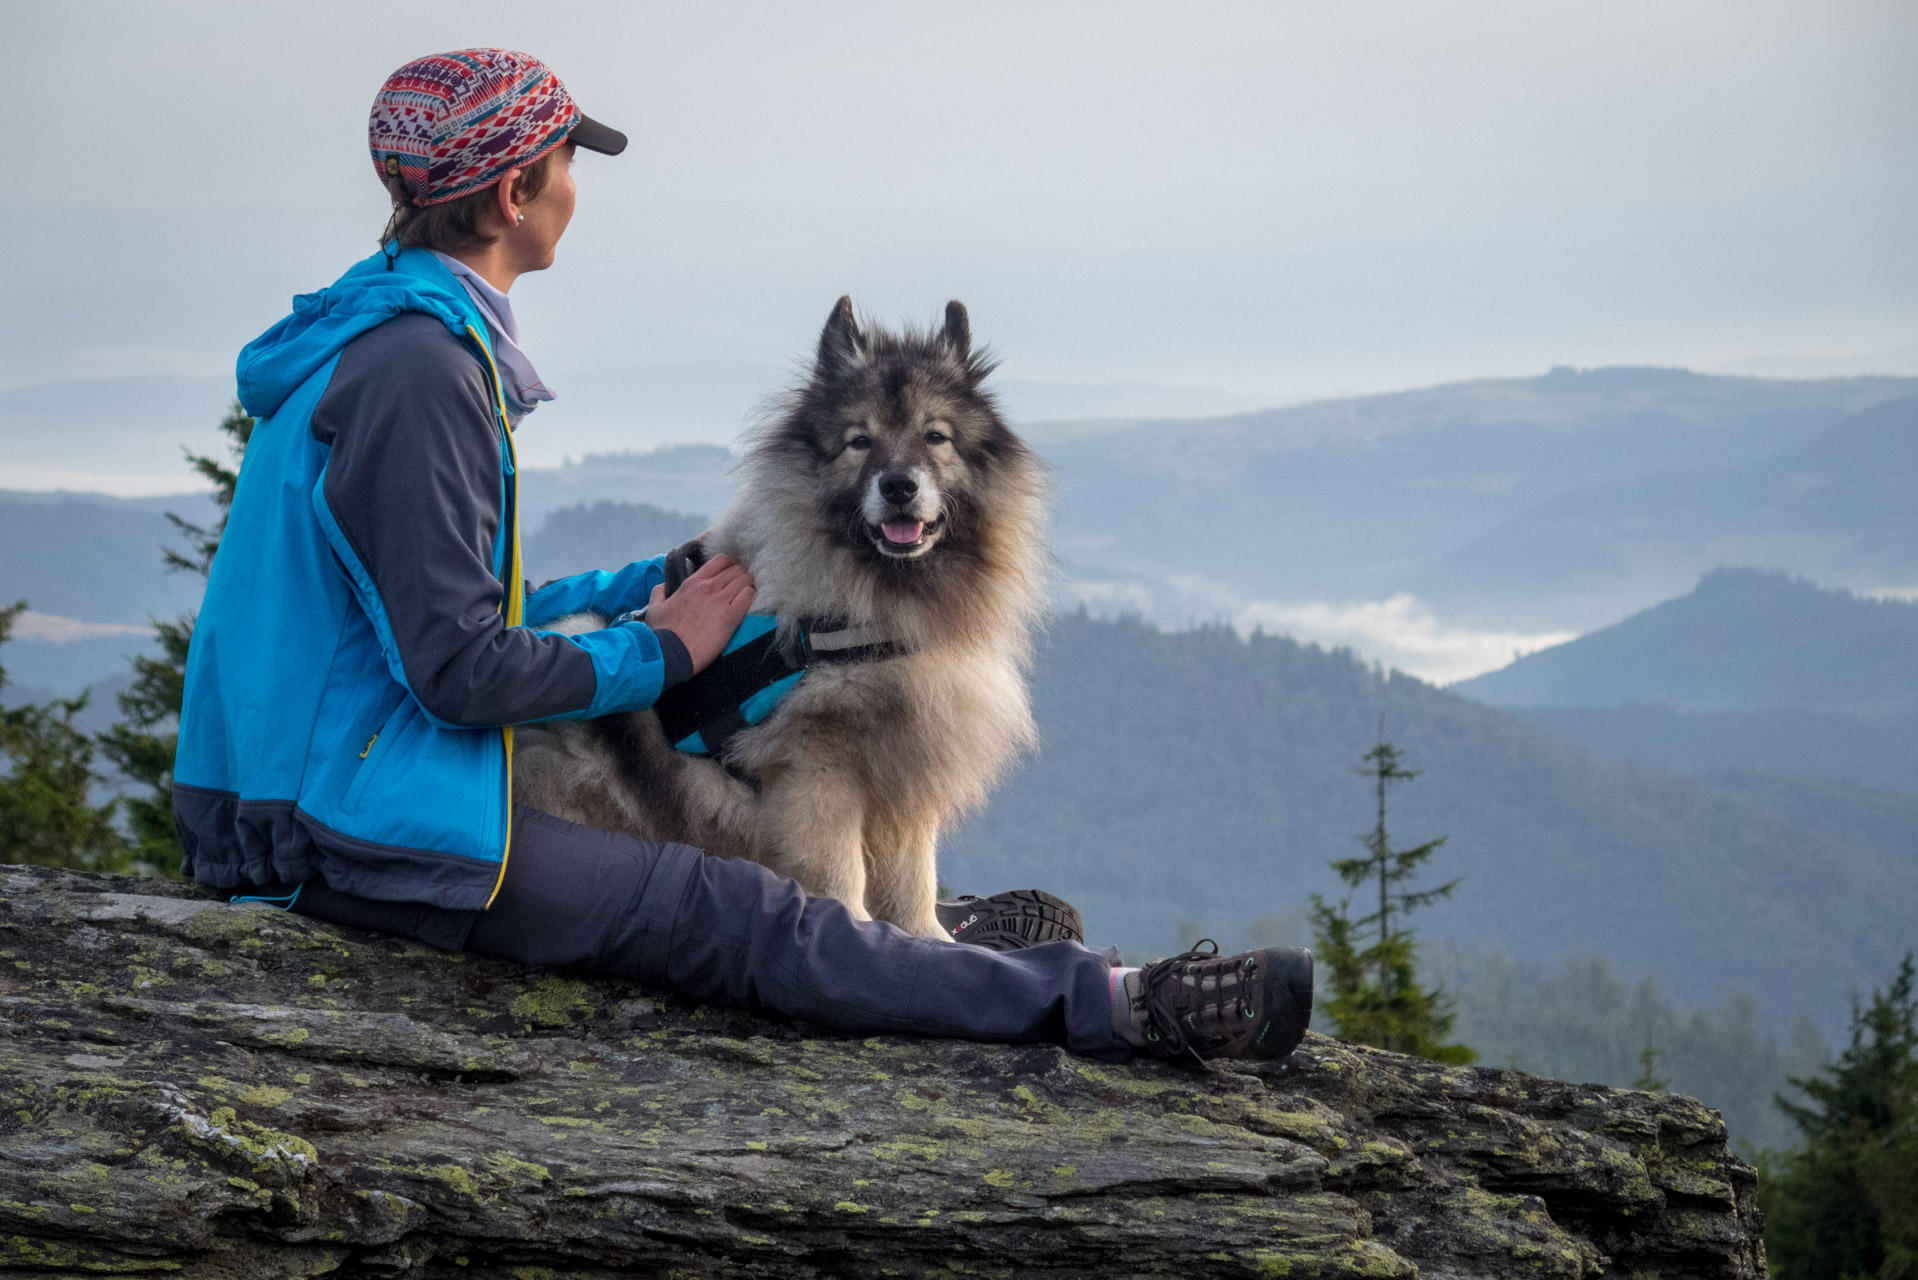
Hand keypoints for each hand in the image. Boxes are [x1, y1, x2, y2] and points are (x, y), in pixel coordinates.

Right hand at [643, 554, 754, 675]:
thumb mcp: (654, 608)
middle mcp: (708, 587)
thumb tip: (663, 586)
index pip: (720, 561)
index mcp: (692, 583)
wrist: (671, 653)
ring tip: (747, 593)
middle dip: (741, 574)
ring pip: (745, 580)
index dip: (730, 564)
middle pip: (736, 569)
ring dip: (748, 585)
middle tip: (741, 584)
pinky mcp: (731, 616)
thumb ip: (659, 592)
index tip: (732, 571)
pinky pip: (749, 596)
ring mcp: (720, 600)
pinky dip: (752, 595)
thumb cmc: (662, 633)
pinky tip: (749, 602)